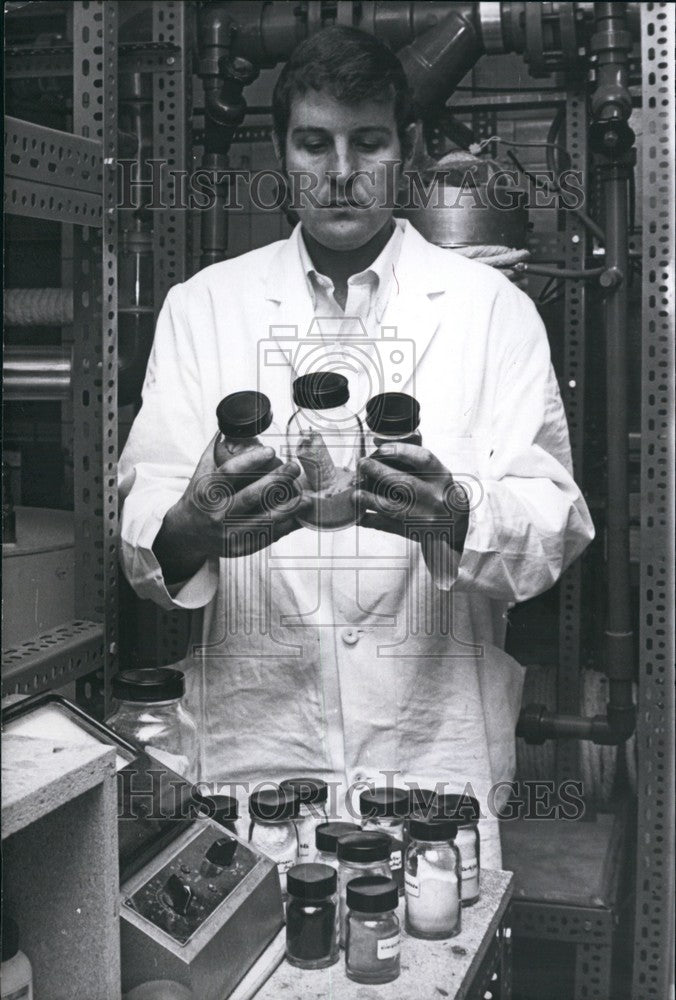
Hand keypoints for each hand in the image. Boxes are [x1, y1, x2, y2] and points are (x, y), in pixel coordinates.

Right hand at [154, 436, 311, 582]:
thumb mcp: (201, 473)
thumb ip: (215, 450)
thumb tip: (230, 425)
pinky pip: (267, 536)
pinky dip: (285, 526)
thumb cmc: (199, 498)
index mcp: (207, 491)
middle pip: (250, 496)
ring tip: (305, 496)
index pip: (229, 473)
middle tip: (294, 467)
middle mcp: (217, 513)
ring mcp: (228, 533)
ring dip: (288, 508)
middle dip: (277, 481)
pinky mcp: (239, 548)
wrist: (187, 534)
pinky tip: (298, 515)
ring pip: (263, 520)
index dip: (251, 461)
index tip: (271, 450)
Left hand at [353, 443, 468, 550]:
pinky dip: (370, 520)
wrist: (455, 524)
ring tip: (356, 493)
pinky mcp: (412, 531)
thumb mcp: (435, 472)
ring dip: (371, 500)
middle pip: (405, 483)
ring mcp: (423, 516)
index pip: (424, 460)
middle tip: (362, 464)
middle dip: (380, 472)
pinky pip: (387, 526)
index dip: (402, 451)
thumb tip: (379, 441)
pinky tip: (358, 515)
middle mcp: (434, 497)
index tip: (381, 448)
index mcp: (441, 477)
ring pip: (394, 508)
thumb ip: (411, 455)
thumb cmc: (438, 491)